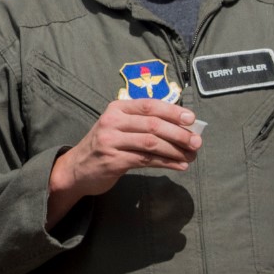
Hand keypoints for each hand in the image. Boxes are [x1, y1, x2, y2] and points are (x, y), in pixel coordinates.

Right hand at [47, 99, 200, 224]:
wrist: (77, 169)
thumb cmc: (106, 146)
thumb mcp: (119, 127)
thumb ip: (143, 123)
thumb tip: (182, 127)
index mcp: (117, 108)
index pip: (149, 105)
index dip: (173, 111)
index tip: (191, 119)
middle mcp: (112, 122)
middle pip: (153, 124)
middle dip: (179, 133)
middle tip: (197, 142)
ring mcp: (111, 141)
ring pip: (151, 143)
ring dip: (175, 150)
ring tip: (191, 155)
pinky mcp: (112, 161)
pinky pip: (146, 160)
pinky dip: (166, 163)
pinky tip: (179, 165)